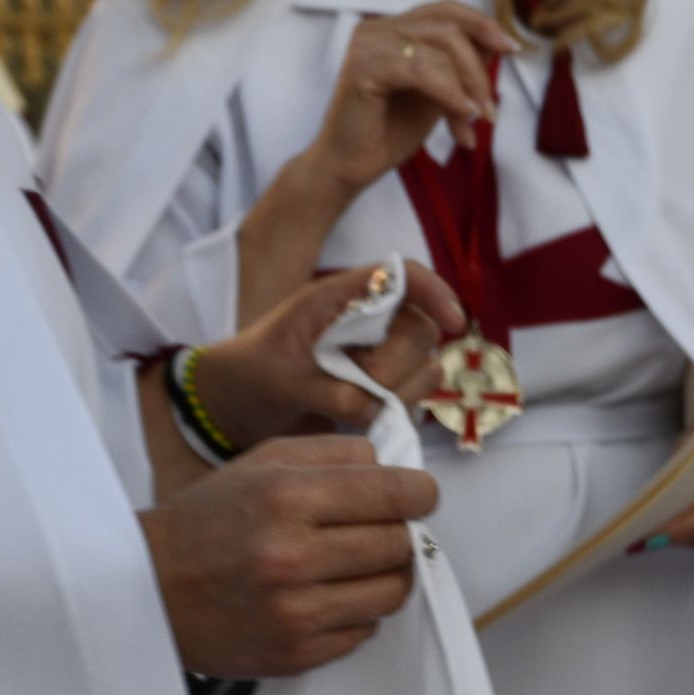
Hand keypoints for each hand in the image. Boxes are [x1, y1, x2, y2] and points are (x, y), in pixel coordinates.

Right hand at [140, 434, 439, 677]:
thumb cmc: (208, 522)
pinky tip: (324, 597)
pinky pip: (366, 630)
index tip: (417, 496)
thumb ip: (334, 454)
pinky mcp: (299, 653)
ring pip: (392, 590)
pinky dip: (356, 612)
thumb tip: (396, 469)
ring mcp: (297, 611)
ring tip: (351, 564)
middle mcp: (293, 555)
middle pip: (398, 542)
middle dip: (396, 532)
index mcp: (286, 497)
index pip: (395, 493)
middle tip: (371, 530)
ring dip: (384, 575)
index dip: (419, 493)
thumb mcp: (261, 464)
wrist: (145, 590)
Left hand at [193, 263, 471, 450]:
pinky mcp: (384, 387)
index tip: (454, 321)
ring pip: (426, 368)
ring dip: (399, 392)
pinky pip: (414, 397)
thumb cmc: (254, 377)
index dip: (435, 291)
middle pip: (421, 330)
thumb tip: (375, 407)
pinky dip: (397, 411)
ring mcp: (380, 355)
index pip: (403, 277)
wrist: (239, 406)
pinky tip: (363, 417)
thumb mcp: (283, 382)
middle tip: (358, 387)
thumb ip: (331, 392)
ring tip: (351, 403)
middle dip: (398, 365)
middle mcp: (368, 321)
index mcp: (340, 298)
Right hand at [300, 2, 516, 197]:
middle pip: (449, 27)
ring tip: (472, 124)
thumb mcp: (436, 95)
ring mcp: (368, 44)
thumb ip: (458, 69)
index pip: (445, 10)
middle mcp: (378, 28)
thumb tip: (496, 47)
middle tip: (489, 111)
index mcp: (393, 29)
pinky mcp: (363, 67)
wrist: (349, 167)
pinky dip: (450, 94)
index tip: (511, 49)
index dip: (482, 24)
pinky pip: (422, 70)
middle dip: (478, 70)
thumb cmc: (389, 133)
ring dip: (467, 88)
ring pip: (440, 48)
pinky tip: (463, 116)